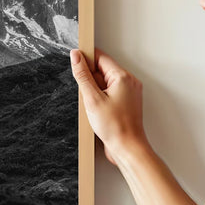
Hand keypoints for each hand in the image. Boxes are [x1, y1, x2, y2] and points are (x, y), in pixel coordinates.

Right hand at [69, 47, 148, 166]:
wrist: (127, 148)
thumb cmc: (115, 127)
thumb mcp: (92, 99)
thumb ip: (82, 75)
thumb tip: (76, 56)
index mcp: (123, 77)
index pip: (101, 57)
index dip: (86, 59)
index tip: (75, 63)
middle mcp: (129, 82)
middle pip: (103, 70)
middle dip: (90, 80)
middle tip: (87, 96)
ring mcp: (129, 93)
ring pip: (105, 83)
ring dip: (95, 91)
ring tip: (95, 107)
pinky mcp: (126, 103)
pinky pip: (110, 93)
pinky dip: (101, 99)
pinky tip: (98, 112)